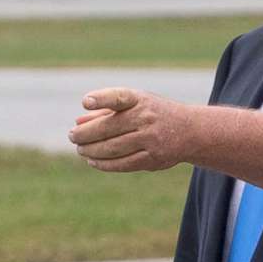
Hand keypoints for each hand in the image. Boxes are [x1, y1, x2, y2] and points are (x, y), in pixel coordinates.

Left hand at [72, 89, 194, 171]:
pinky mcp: (152, 159)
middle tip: (72, 136)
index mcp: (140, 100)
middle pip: (108, 128)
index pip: (119, 97)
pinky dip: (103, 163)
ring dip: (91, 150)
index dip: (101, 99)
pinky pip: (122, 164)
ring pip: (112, 149)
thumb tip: (77, 122)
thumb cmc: (153, 114)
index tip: (85, 102)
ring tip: (80, 149)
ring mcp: (150, 140)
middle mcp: (146, 118)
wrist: (190, 131)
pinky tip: (92, 160)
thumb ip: (105, 112)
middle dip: (85, 134)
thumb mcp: (134, 106)